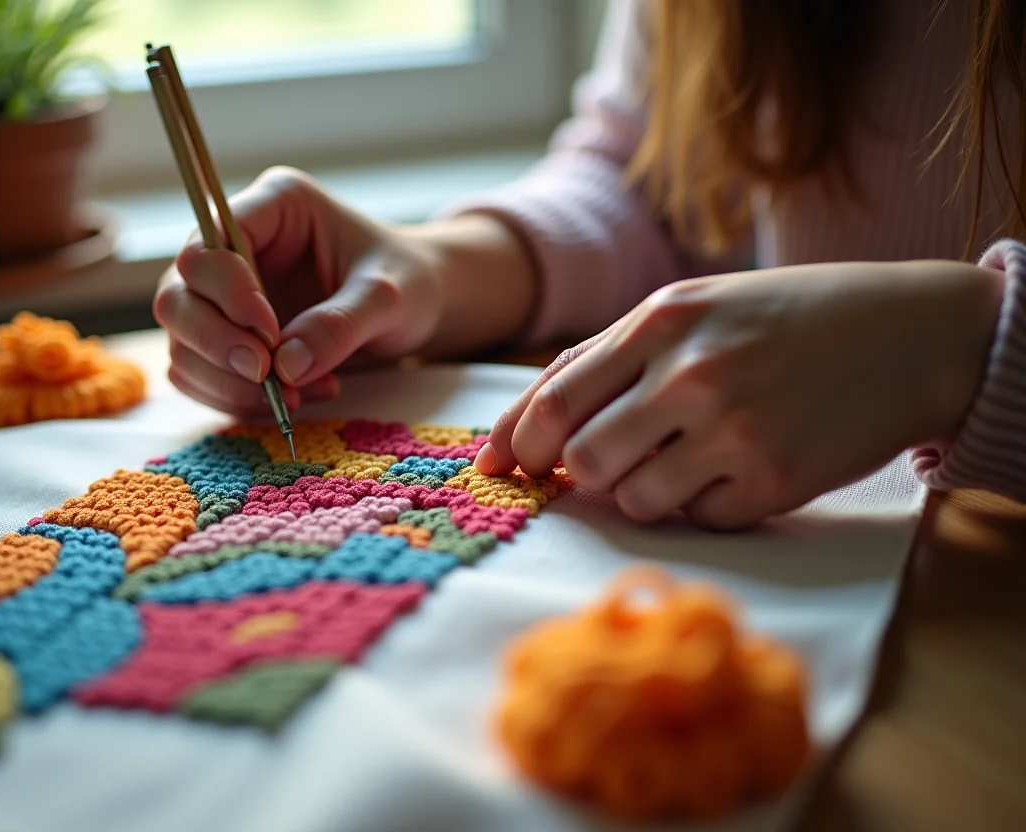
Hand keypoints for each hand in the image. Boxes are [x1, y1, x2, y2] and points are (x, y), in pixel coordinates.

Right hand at [154, 167, 445, 416]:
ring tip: (296, 397)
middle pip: (177, 294)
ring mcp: (225, 296)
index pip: (211, 242)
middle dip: (216, 343)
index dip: (228, 293)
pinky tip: (296, 399)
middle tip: (266, 376)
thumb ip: (340, 324)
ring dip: (228, 382)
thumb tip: (286, 367)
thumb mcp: (389, 297)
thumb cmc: (408, 282)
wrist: (417, 308)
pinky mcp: (228, 339)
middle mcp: (237, 247)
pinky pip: (201, 376)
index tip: (270, 336)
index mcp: (274, 207)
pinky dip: (238, 399)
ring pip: (182, 343)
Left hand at [476, 260, 1004, 528]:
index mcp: (662, 321)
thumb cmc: (778, 319)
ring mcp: (738, 432)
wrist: (908, 333)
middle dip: (583, 474)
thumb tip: (513, 437)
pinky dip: (704, 504)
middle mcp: (694, 375)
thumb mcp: (686, 308)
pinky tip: (739, 465)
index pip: (554, 402)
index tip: (509, 467)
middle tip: (609, 461)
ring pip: (636, 502)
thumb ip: (599, 362)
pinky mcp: (777, 484)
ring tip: (685, 455)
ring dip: (644, 491)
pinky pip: (699, 519)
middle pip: (586, 463)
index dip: (518, 445)